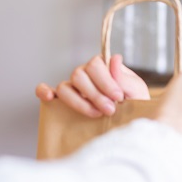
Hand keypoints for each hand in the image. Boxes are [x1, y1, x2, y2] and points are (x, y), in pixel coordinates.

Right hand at [35, 54, 149, 116]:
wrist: (131, 122)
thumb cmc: (135, 105)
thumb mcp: (137, 91)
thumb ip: (125, 78)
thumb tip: (114, 58)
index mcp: (103, 67)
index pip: (95, 64)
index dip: (105, 81)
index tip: (119, 97)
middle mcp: (86, 74)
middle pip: (78, 75)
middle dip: (95, 94)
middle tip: (110, 109)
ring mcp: (74, 87)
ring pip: (64, 87)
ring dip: (79, 102)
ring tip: (97, 114)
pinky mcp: (64, 101)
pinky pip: (46, 91)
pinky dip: (44, 92)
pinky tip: (49, 98)